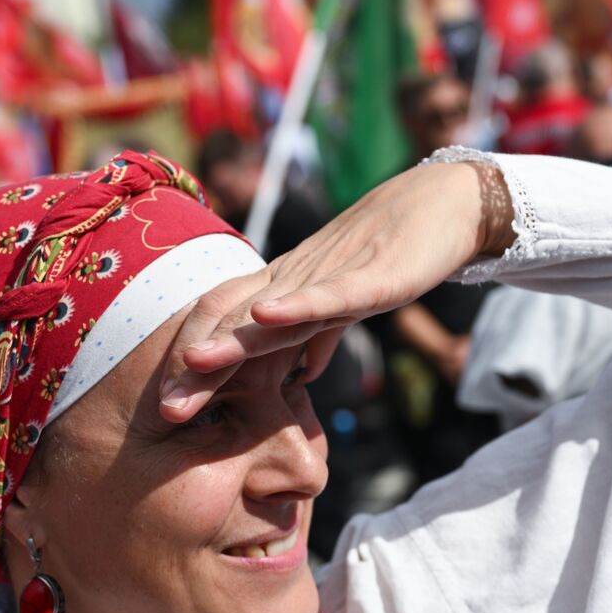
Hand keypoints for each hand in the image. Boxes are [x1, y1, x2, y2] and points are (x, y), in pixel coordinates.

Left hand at [158, 160, 514, 420]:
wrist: (444, 203)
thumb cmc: (395, 250)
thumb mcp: (348, 301)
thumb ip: (321, 335)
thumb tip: (302, 374)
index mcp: (286, 288)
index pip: (225, 321)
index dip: (195, 358)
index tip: (172, 404)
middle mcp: (295, 279)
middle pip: (234, 320)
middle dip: (197, 367)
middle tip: (167, 409)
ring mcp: (329, 275)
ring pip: (272, 311)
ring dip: (231, 339)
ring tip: (193, 365)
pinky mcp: (372, 276)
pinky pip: (329, 294)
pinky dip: (297, 306)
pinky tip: (267, 316)